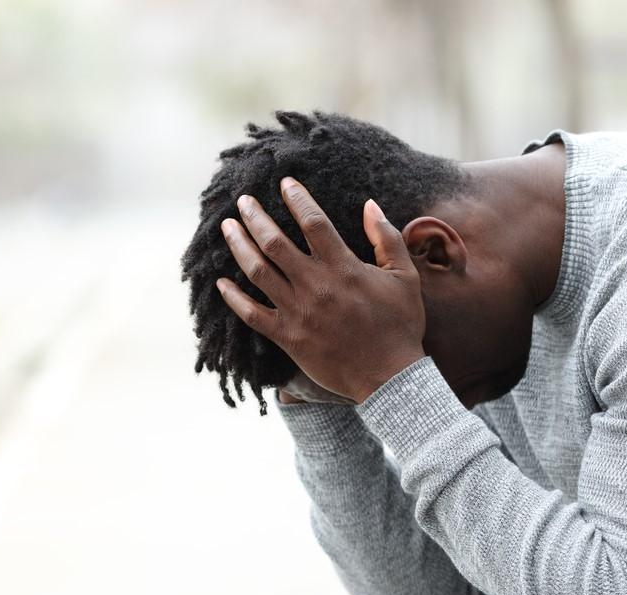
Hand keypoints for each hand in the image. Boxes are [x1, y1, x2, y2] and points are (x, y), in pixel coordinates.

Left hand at [215, 178, 426, 404]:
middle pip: (275, 242)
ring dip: (239, 246)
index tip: (285, 183)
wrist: (390, 378)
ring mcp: (298, 312)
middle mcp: (315, 286)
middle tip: (243, 200)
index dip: (296, 198)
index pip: (313, 222)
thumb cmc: (400, 326)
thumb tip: (371, 205)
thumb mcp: (405, 277)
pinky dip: (234, 298)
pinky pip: (252, 314)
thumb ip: (387, 238)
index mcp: (343, 267)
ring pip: (257, 272)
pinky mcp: (288, 337)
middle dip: (256, 216)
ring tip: (228, 227)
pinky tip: (221, 283)